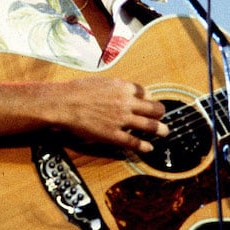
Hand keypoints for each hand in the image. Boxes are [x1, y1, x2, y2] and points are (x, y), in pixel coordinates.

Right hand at [53, 76, 168, 152]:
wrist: (64, 103)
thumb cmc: (78, 91)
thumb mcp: (102, 82)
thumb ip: (116, 87)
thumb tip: (122, 90)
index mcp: (124, 88)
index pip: (146, 92)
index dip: (149, 98)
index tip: (150, 102)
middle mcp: (127, 103)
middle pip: (153, 108)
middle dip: (160, 113)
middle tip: (162, 116)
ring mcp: (121, 120)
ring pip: (149, 125)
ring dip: (159, 129)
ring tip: (164, 132)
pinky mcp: (113, 135)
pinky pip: (134, 142)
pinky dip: (144, 146)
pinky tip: (149, 148)